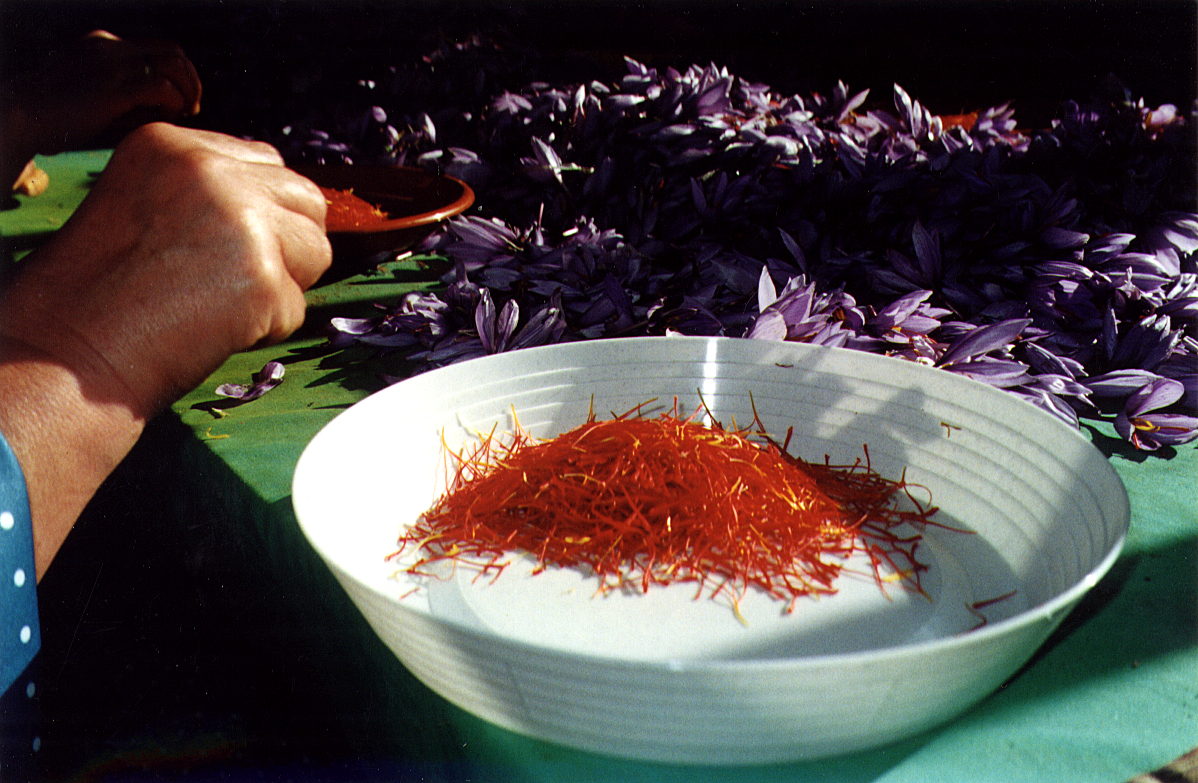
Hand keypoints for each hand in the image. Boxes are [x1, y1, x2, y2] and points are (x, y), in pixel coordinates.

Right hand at [0, 123, 329, 576]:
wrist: (67, 359)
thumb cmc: (98, 298)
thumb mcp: (144, 209)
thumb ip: (209, 195)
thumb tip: (286, 209)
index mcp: (170, 144)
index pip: (267, 162)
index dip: (261, 213)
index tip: (223, 251)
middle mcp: (209, 170)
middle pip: (306, 199)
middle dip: (286, 245)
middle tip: (229, 283)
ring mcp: (240, 220)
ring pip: (316, 250)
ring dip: (282, 288)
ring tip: (216, 306)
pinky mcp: (262, 277)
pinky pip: (298, 307)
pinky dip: (267, 331)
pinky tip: (213, 332)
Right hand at [4, 30, 202, 187]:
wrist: (20, 119)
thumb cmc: (56, 121)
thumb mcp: (94, 99)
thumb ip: (130, 98)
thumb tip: (174, 109)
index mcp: (103, 45)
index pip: (158, 49)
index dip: (179, 73)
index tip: (182, 100)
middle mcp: (109, 47)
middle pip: (173, 52)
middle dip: (190, 81)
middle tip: (191, 108)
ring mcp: (111, 63)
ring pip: (174, 65)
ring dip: (187, 91)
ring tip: (181, 113)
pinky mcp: (114, 85)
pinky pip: (162, 87)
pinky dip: (174, 102)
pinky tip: (167, 117)